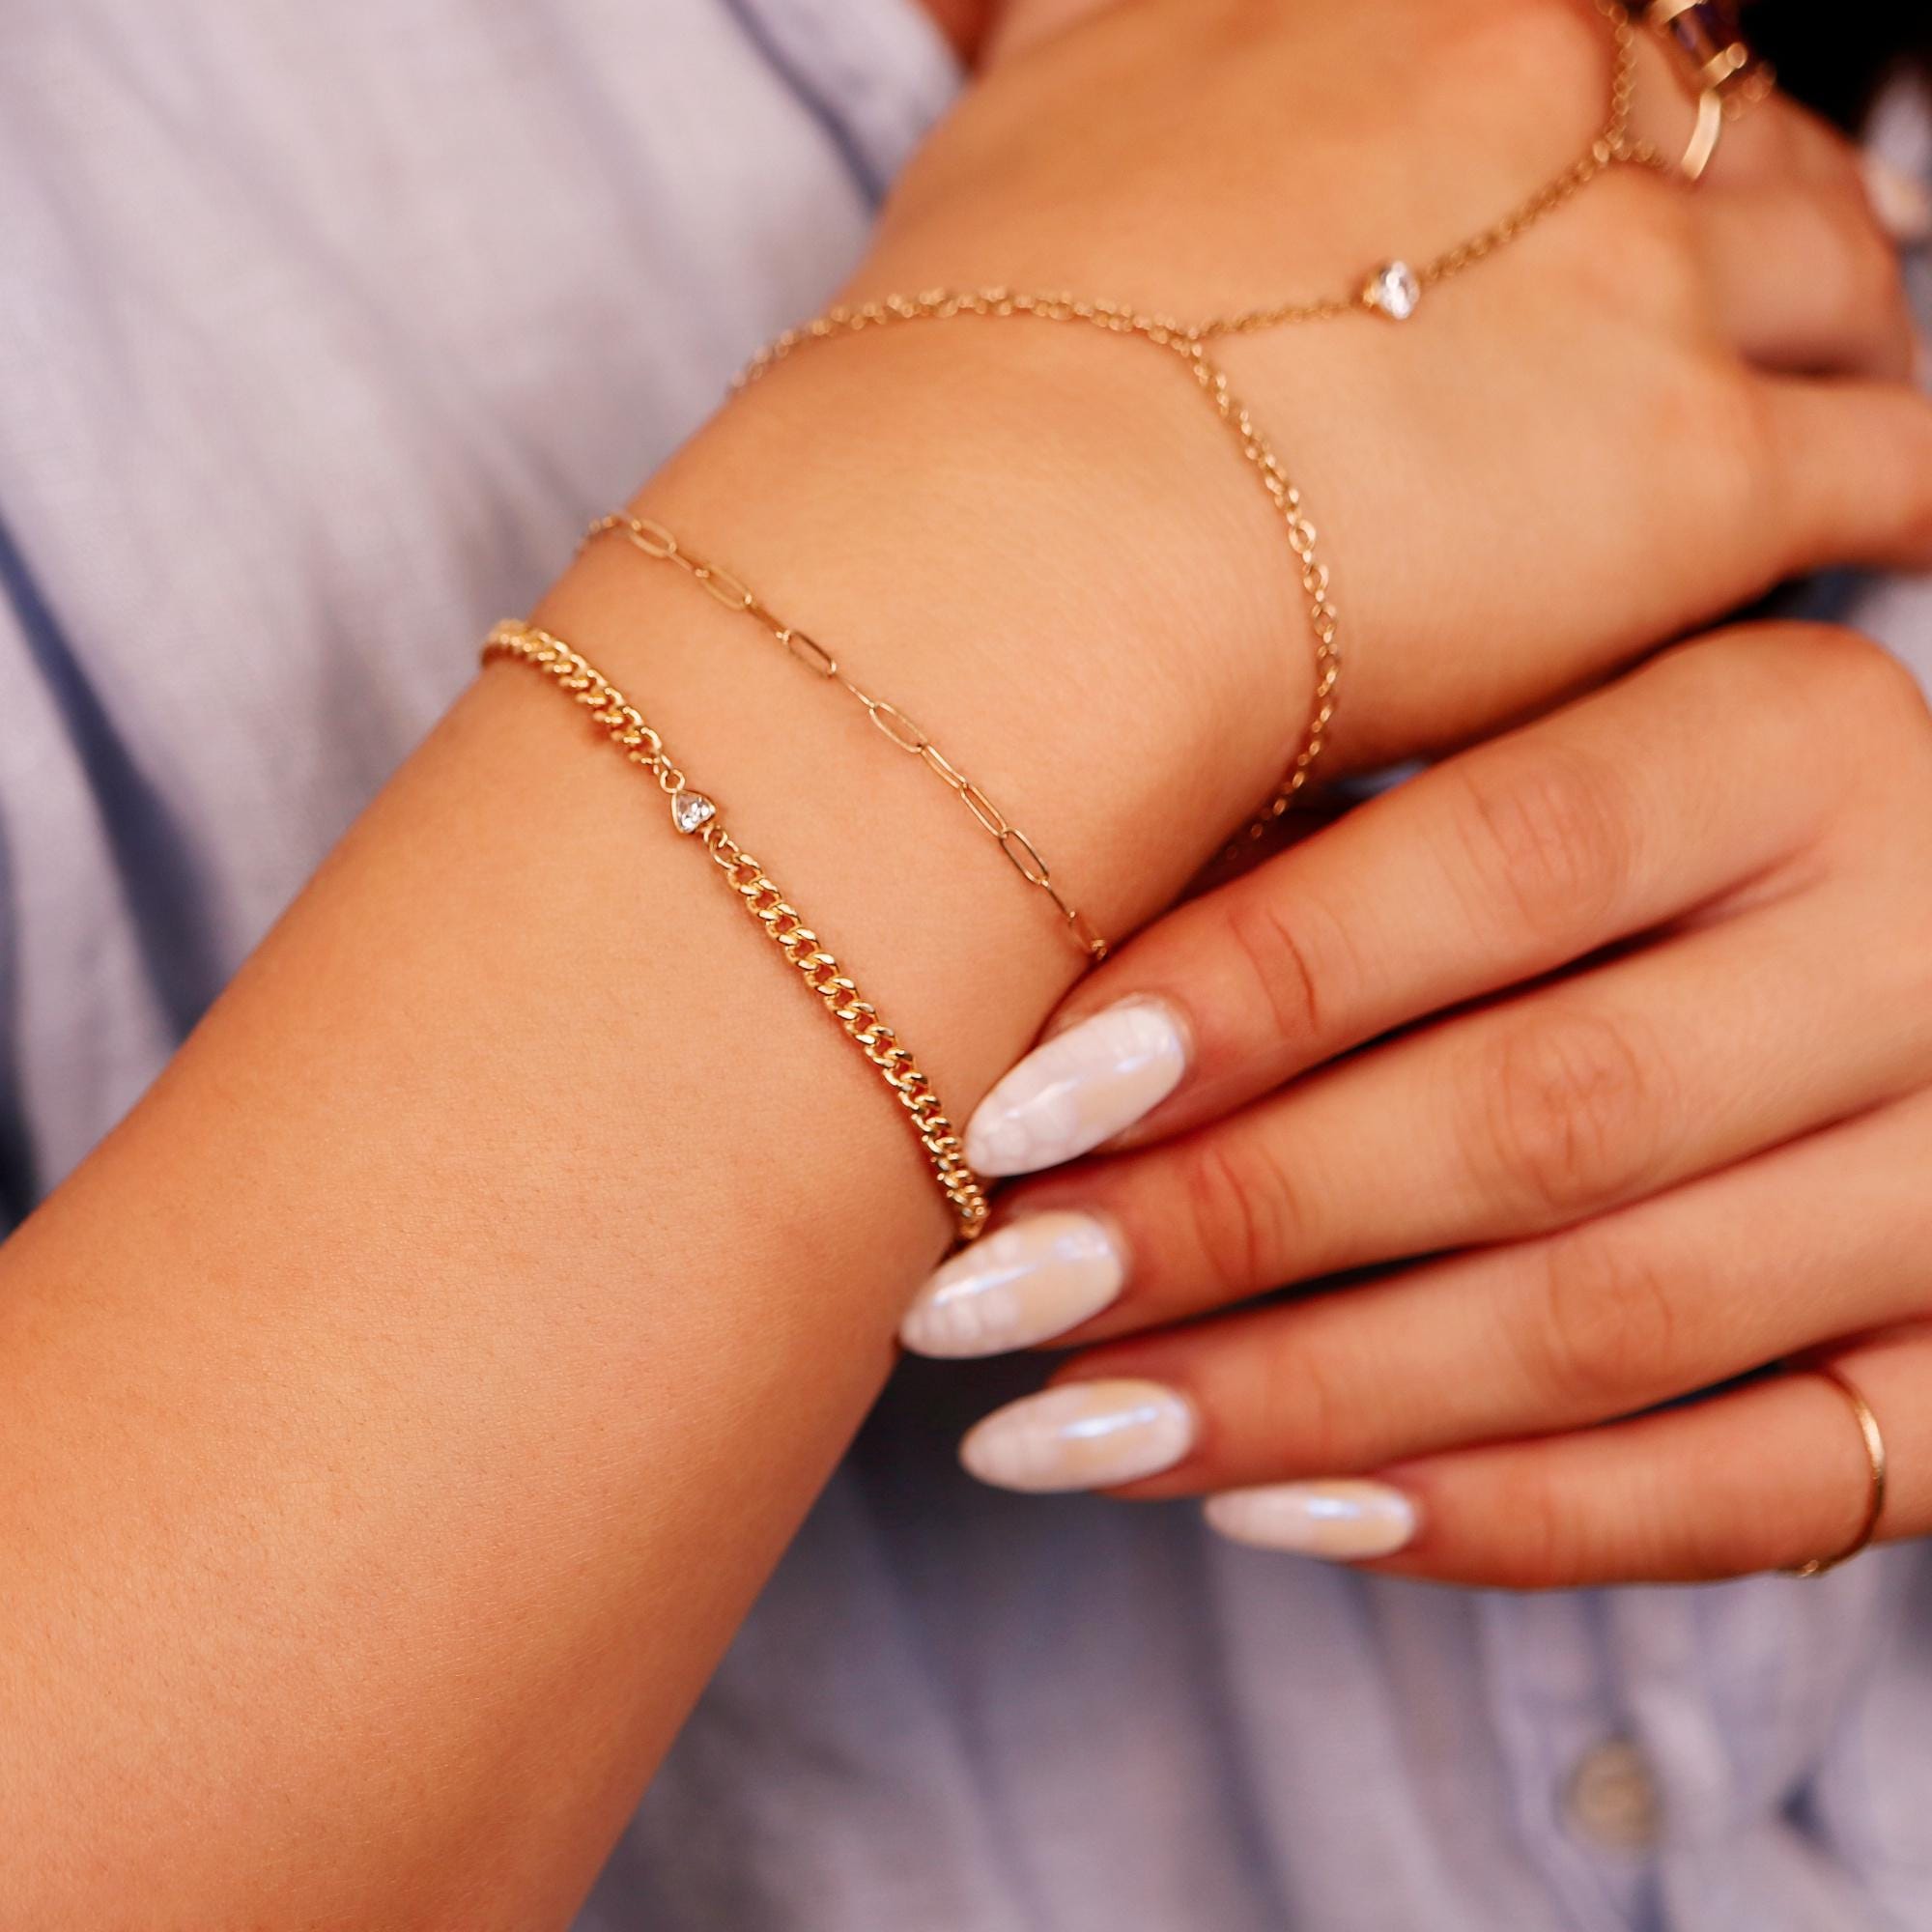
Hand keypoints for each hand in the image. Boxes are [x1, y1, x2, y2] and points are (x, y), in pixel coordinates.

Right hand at [846, 0, 1931, 771]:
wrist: (1013, 548)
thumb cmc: (968, 382)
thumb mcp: (1024, 137)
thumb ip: (1097, 71)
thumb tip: (1033, 22)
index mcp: (1387, 4)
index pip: (1563, 28)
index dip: (1591, 103)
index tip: (1587, 168)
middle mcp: (1543, 89)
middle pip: (1728, 117)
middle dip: (1740, 204)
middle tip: (1726, 293)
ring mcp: (1644, 273)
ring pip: (1840, 268)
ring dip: (1840, 334)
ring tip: (1821, 406)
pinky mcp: (1706, 475)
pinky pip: (1888, 462)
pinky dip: (1898, 494)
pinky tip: (1882, 526)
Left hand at [909, 624, 1931, 1586]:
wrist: (1893, 942)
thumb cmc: (1612, 837)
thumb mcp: (1511, 766)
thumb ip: (1330, 862)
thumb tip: (1049, 1071)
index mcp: (1792, 740)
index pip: (1500, 864)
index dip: (1244, 1000)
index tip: (1015, 1120)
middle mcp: (1929, 947)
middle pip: (1545, 1115)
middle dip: (1234, 1225)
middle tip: (994, 1299)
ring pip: (1619, 1325)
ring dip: (1306, 1400)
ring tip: (1066, 1430)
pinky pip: (1748, 1496)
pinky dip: (1494, 1524)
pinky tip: (1271, 1514)